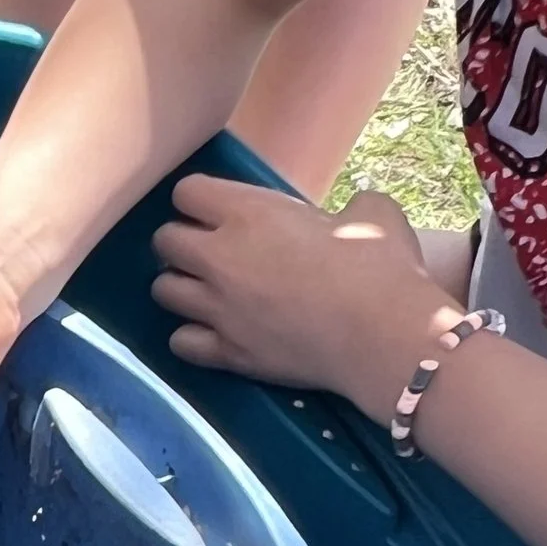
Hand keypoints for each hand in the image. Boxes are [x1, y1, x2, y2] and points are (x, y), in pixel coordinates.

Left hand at [150, 176, 447, 409]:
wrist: (383, 336)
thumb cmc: (381, 266)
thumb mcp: (372, 213)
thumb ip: (348, 207)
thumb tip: (351, 214)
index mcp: (249, 213)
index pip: (187, 192)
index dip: (200, 199)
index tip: (218, 209)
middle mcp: (220, 258)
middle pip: (164, 241)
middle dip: (182, 242)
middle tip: (210, 251)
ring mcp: (218, 309)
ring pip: (162, 291)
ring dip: (181, 287)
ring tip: (207, 291)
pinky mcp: (227, 353)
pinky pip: (180, 342)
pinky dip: (191, 337)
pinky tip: (214, 333)